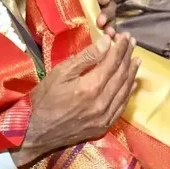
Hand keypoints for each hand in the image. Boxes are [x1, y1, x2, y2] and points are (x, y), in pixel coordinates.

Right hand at [13, 32, 138, 167]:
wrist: (33, 132)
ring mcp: (104, 118)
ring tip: (136, 59)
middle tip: (132, 43)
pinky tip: (131, 84)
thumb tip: (108, 42)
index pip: (113, 62)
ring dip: (131, 74)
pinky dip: (128, 93)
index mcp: (91, 87)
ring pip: (124, 91)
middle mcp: (102, 103)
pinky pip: (121, 108)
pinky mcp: (102, 127)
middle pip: (121, 75)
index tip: (125, 36)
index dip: (120, 48)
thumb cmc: (44, 98)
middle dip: (127, 57)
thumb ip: (86, 57)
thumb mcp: (61, 72)